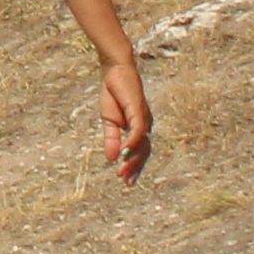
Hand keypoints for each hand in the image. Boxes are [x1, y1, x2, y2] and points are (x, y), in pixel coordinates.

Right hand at [97, 58, 154, 184]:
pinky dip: (131, 143)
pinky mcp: (139, 111)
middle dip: (135, 167)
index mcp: (139, 128)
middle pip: (144, 151)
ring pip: (142, 144)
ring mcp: (143, 118)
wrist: (114, 71)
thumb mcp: (109, 121)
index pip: (140, 151)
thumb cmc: (113, 93)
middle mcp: (145, 125)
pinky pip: (138, 131)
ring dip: (132, 159)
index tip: (126, 180)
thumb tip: (111, 159)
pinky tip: (124, 153)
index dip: (134, 165)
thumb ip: (111, 140)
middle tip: (128, 183)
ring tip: (123, 172)